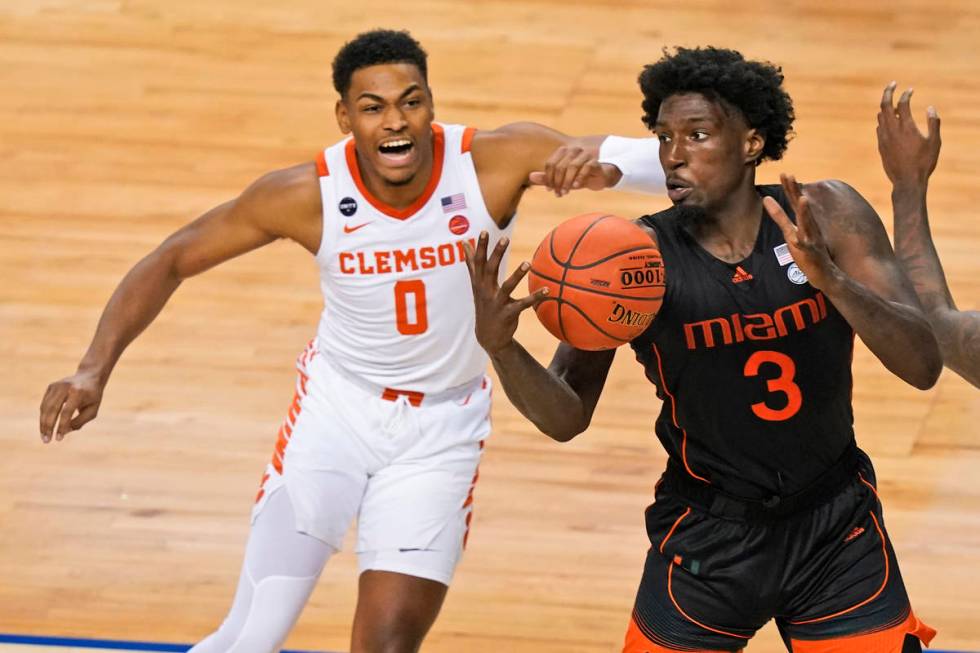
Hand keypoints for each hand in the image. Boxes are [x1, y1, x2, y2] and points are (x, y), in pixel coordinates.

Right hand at [39, 368, 104, 442]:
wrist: (89, 376)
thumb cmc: (93, 396)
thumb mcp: (92, 409)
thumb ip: (80, 421)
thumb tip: (65, 431)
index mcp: (78, 392)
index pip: (66, 412)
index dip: (61, 426)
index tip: (59, 439)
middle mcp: (65, 387)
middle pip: (52, 409)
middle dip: (48, 427)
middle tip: (47, 441)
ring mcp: (56, 385)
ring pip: (45, 407)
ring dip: (43, 424)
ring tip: (44, 437)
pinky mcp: (50, 386)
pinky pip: (44, 404)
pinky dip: (43, 416)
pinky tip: (45, 427)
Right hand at [462, 232, 548, 353]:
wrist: (488, 336)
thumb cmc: (484, 304)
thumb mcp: (476, 284)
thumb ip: (471, 263)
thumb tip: (464, 242)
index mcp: (479, 283)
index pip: (478, 262)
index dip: (480, 247)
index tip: (484, 232)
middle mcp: (486, 291)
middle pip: (490, 270)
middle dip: (497, 254)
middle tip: (505, 238)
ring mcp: (497, 303)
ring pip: (507, 286)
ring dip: (517, 275)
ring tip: (527, 263)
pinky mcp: (509, 313)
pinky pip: (523, 304)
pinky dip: (535, 297)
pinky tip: (547, 290)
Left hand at [528, 145, 621, 196]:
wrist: (600, 177)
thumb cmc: (578, 178)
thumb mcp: (561, 180)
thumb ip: (546, 179)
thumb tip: (529, 177)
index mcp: (563, 152)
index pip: (550, 164)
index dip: (548, 178)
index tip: (550, 190)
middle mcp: (573, 150)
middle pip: (560, 166)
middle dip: (557, 182)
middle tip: (558, 194)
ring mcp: (584, 155)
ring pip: (572, 167)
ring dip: (567, 182)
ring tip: (566, 192)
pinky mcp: (594, 161)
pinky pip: (585, 168)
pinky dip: (579, 178)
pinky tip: (576, 186)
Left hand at [764, 174, 837, 290]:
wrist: (824, 273)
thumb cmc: (806, 251)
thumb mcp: (790, 231)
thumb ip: (779, 216)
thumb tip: (766, 199)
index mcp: (803, 222)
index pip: (795, 202)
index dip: (791, 188)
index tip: (785, 173)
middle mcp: (809, 227)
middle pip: (801, 207)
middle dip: (795, 192)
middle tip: (789, 175)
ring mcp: (811, 239)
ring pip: (807, 224)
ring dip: (804, 212)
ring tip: (802, 198)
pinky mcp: (810, 254)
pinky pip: (805, 248)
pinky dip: (802, 242)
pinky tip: (797, 239)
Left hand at [876, 81, 940, 189]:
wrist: (907, 182)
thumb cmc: (924, 162)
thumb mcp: (935, 142)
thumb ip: (934, 123)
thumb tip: (931, 108)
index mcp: (906, 127)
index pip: (902, 104)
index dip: (906, 94)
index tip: (910, 90)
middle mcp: (892, 131)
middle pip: (884, 105)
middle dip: (888, 92)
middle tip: (892, 84)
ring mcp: (884, 138)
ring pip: (880, 117)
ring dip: (885, 107)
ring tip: (892, 103)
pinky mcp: (881, 146)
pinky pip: (879, 128)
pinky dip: (883, 120)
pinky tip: (888, 121)